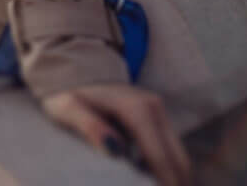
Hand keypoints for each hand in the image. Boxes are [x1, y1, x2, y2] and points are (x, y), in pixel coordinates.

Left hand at [40, 85, 191, 185]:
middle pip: (177, 159)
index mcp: (136, 109)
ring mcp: (158, 110)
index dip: (163, 182)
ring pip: (178, 155)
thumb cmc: (67, 94)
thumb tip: (114, 149)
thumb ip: (89, 127)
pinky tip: (157, 181)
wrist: (75, 72)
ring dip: (175, 178)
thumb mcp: (67, 109)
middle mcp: (154, 107)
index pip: (158, 157)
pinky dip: (170, 169)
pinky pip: (171, 150)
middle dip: (175, 183)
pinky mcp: (157, 117)